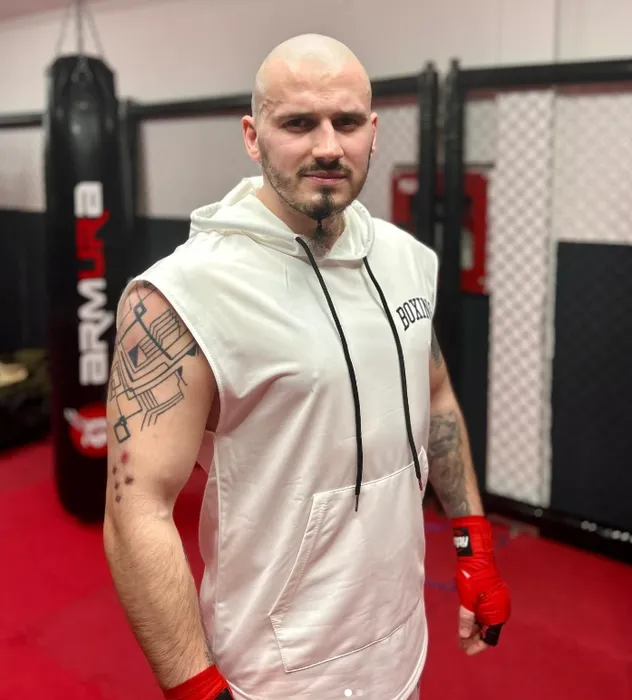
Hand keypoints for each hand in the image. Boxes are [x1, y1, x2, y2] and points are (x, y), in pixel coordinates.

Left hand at [451, 516, 510, 654]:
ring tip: (462, 635)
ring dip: (475, 629)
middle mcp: (501, 610)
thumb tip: (464, 635)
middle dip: (474, 638)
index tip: (466, 650)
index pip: (490, 638)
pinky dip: (477, 619)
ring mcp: (497, 602)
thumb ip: (467, 619)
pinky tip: (467, 622)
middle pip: (488, 631)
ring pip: (486, 621)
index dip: (478, 646)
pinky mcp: (493, 596)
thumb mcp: (467, 601)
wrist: (478, 557)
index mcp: (498, 614)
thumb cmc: (473, 578)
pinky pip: (486, 612)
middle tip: (461, 643)